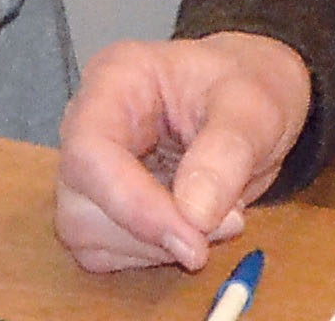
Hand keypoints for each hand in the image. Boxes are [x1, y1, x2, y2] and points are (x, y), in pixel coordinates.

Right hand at [53, 32, 309, 272]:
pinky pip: (103, 251)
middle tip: (227, 224)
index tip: (193, 238)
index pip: (89, 150)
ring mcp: (91, 166)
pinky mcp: (102, 203)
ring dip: (153, 248)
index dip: (132, 204)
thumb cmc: (249, 86)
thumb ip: (226, 152)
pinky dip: (150, 255)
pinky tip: (193, 228)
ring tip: (218, 220)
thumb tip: (193, 215)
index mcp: (115, 78)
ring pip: (84, 234)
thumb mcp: (255, 108)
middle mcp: (88, 121)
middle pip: (79, 201)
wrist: (252, 95)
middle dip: (150, 231)